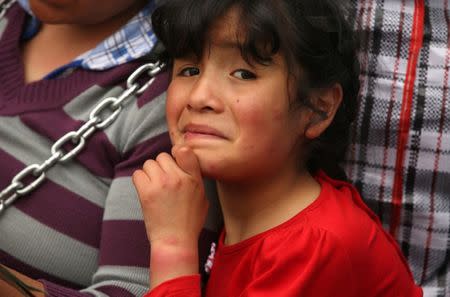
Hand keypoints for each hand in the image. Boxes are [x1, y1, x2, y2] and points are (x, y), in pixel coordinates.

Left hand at [132, 145, 208, 287]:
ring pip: (149, 163)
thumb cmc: (189, 222)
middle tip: (163, 181)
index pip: (184, 151)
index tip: (175, 163)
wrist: (175, 241)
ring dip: (150, 173)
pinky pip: (137, 174)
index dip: (177, 154)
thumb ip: (195, 179)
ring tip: (155, 187)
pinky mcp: (146, 192)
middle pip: (162, 156)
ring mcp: (162, 183)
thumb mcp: (202, 198)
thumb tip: (186, 165)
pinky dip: (140, 180)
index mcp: (194, 179)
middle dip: (162, 166)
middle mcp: (178, 177)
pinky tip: (146, 190)